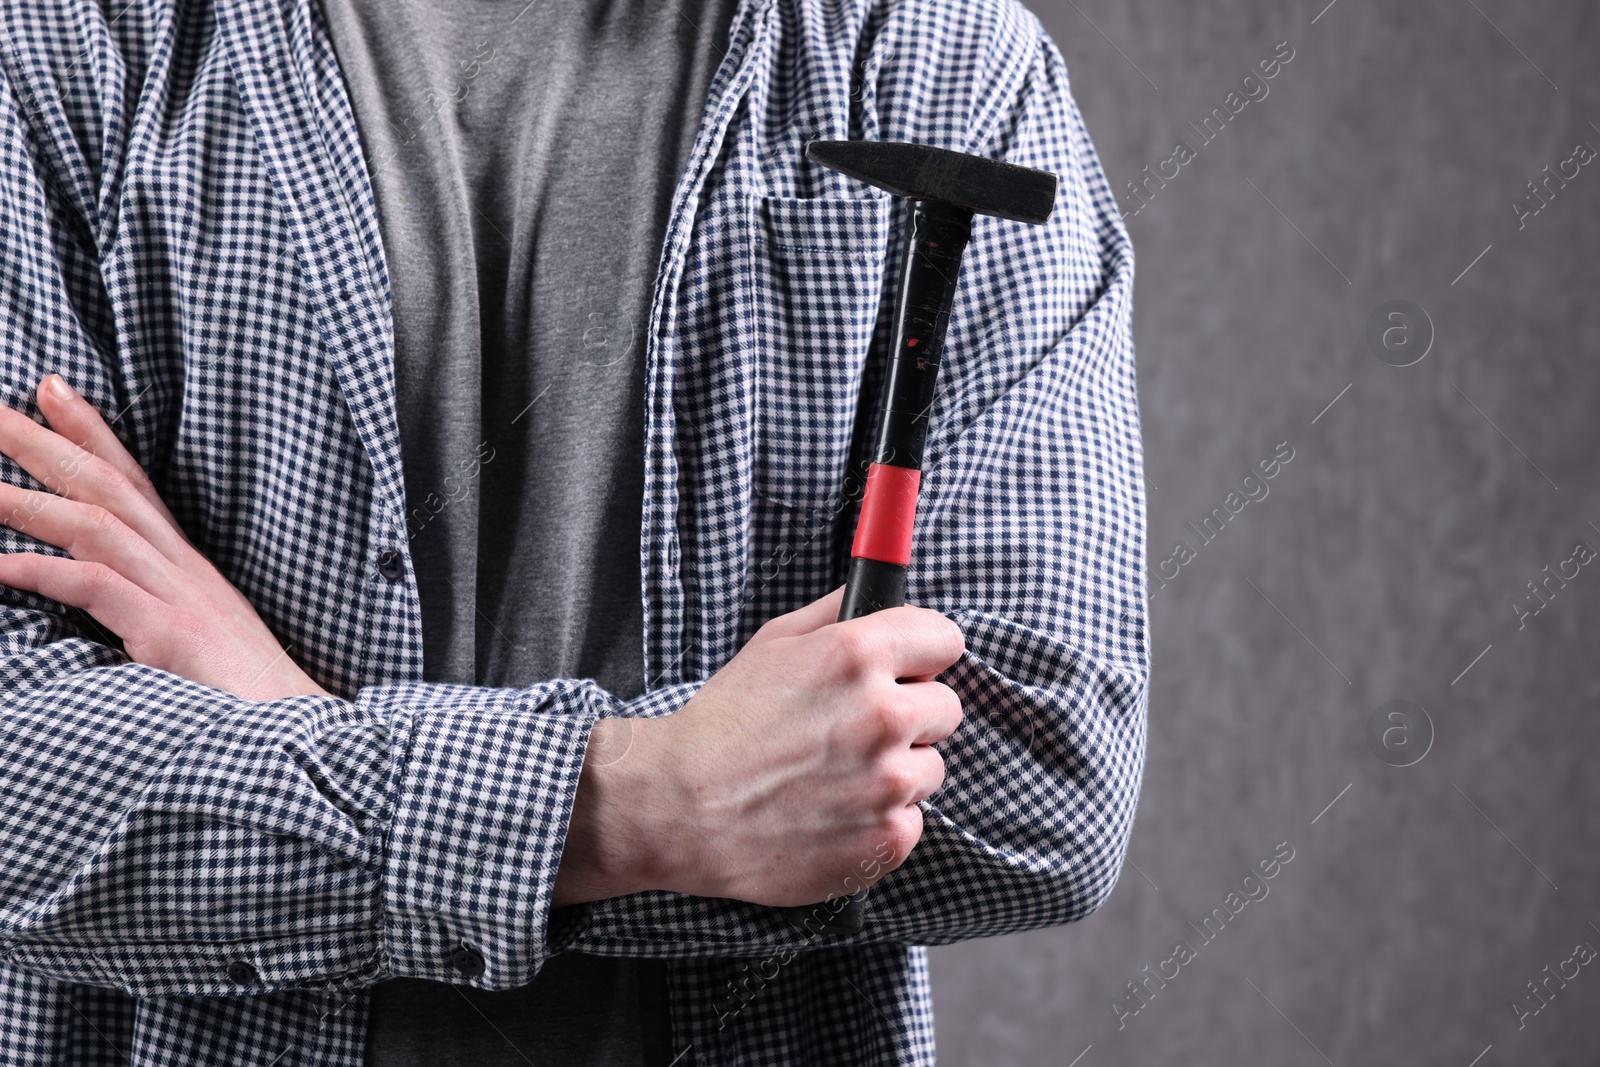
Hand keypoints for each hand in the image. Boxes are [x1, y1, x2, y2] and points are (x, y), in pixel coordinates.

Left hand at [0, 373, 331, 701]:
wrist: (296, 726)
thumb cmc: (242, 697)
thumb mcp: (193, 642)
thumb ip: (151, 610)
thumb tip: (104, 597)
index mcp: (187, 566)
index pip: (133, 483)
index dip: (91, 432)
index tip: (49, 389)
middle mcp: (183, 568)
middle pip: (107, 487)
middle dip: (43, 445)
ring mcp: (179, 597)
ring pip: (96, 527)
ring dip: (26, 500)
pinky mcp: (170, 634)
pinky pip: (97, 588)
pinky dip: (42, 571)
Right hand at [554, 583, 964, 907]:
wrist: (680, 808)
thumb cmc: (723, 724)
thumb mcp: (773, 645)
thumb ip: (837, 613)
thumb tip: (880, 595)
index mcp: (859, 654)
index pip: (946, 639)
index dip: (924, 655)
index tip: (911, 669)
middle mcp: (884, 715)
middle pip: (947, 707)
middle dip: (910, 715)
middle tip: (857, 731)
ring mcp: (889, 782)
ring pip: (931, 768)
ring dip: (897, 772)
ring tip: (837, 777)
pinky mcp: (887, 839)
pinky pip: (912, 821)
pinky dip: (880, 822)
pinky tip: (834, 814)